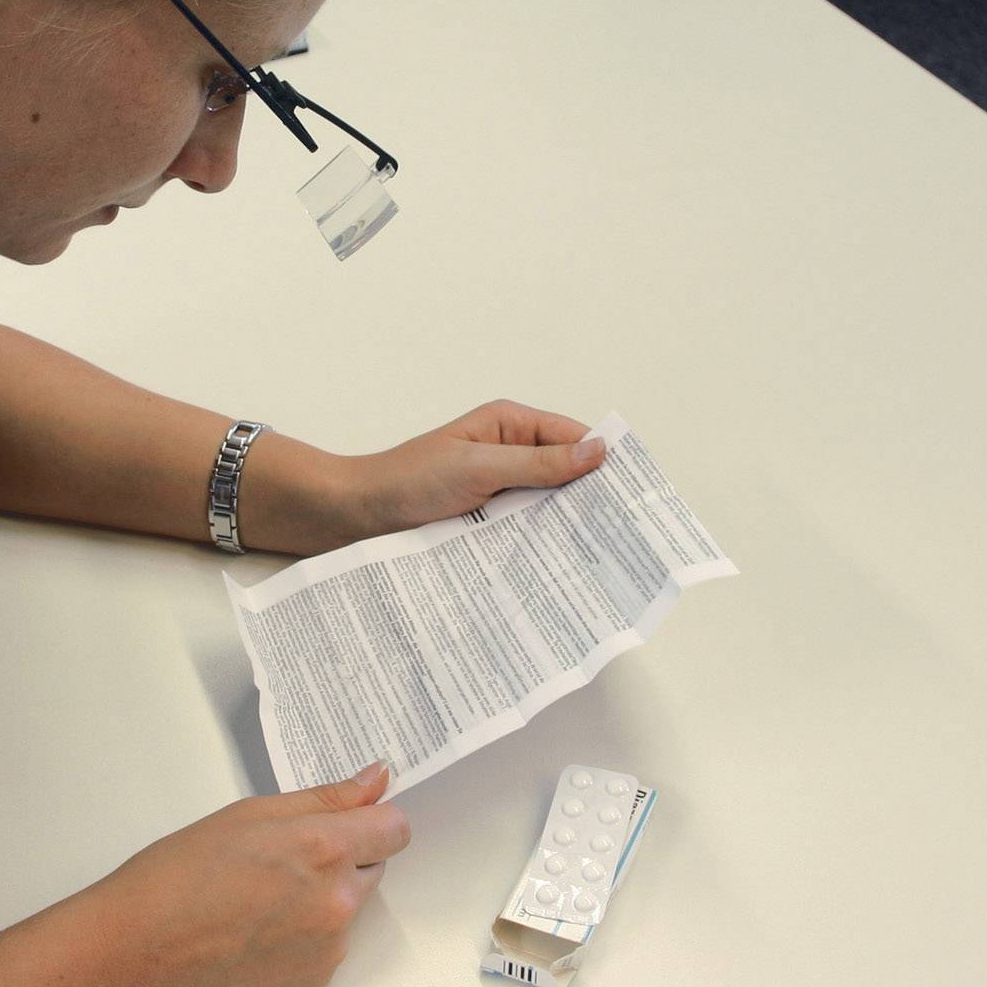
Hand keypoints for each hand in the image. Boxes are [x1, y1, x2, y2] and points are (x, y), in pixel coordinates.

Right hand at [89, 762, 411, 986]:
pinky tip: (257, 930)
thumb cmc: (179, 877)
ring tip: (260, 898)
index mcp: (324, 850)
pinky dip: (306, 936)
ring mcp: (329, 947)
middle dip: (344, 857)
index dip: (373, 820)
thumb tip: (376, 781)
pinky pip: (329, 945)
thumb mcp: (250, 815)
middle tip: (283, 858)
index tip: (352, 819)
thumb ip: (325, 799)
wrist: (137, 952)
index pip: (395, 828)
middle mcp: (337, 902)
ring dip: (323, 897)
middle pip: (375, 867)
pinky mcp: (314, 981)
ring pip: (350, 907)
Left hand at [344, 399, 606, 541]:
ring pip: (545, 504)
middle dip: (587, 498)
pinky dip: (537, 540)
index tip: (631, 493)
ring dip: (561, 524)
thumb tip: (596, 451)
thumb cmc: (408, 481)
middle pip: (564, 472)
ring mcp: (497, 487)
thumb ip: (538, 463)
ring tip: (594, 553)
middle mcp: (507, 452)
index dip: (601, 462)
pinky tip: (554, 562)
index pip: (572, 436)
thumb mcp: (478, 468)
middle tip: (619, 532)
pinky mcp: (485, 518)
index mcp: (508, 424)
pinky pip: (522, 527)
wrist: (355, 515)